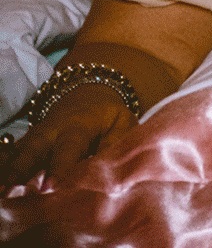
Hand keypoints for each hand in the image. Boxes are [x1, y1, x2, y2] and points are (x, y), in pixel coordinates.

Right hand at [0, 85, 137, 189]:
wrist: (87, 97)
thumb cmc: (108, 117)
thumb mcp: (121, 122)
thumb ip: (115, 143)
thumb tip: (109, 169)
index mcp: (77, 127)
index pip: (67, 148)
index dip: (59, 167)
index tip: (49, 187)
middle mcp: (50, 132)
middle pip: (32, 150)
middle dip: (21, 170)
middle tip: (11, 189)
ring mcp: (34, 140)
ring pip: (18, 156)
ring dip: (10, 172)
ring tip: (2, 193)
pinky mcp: (25, 147)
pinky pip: (11, 158)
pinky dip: (6, 169)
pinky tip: (2, 189)